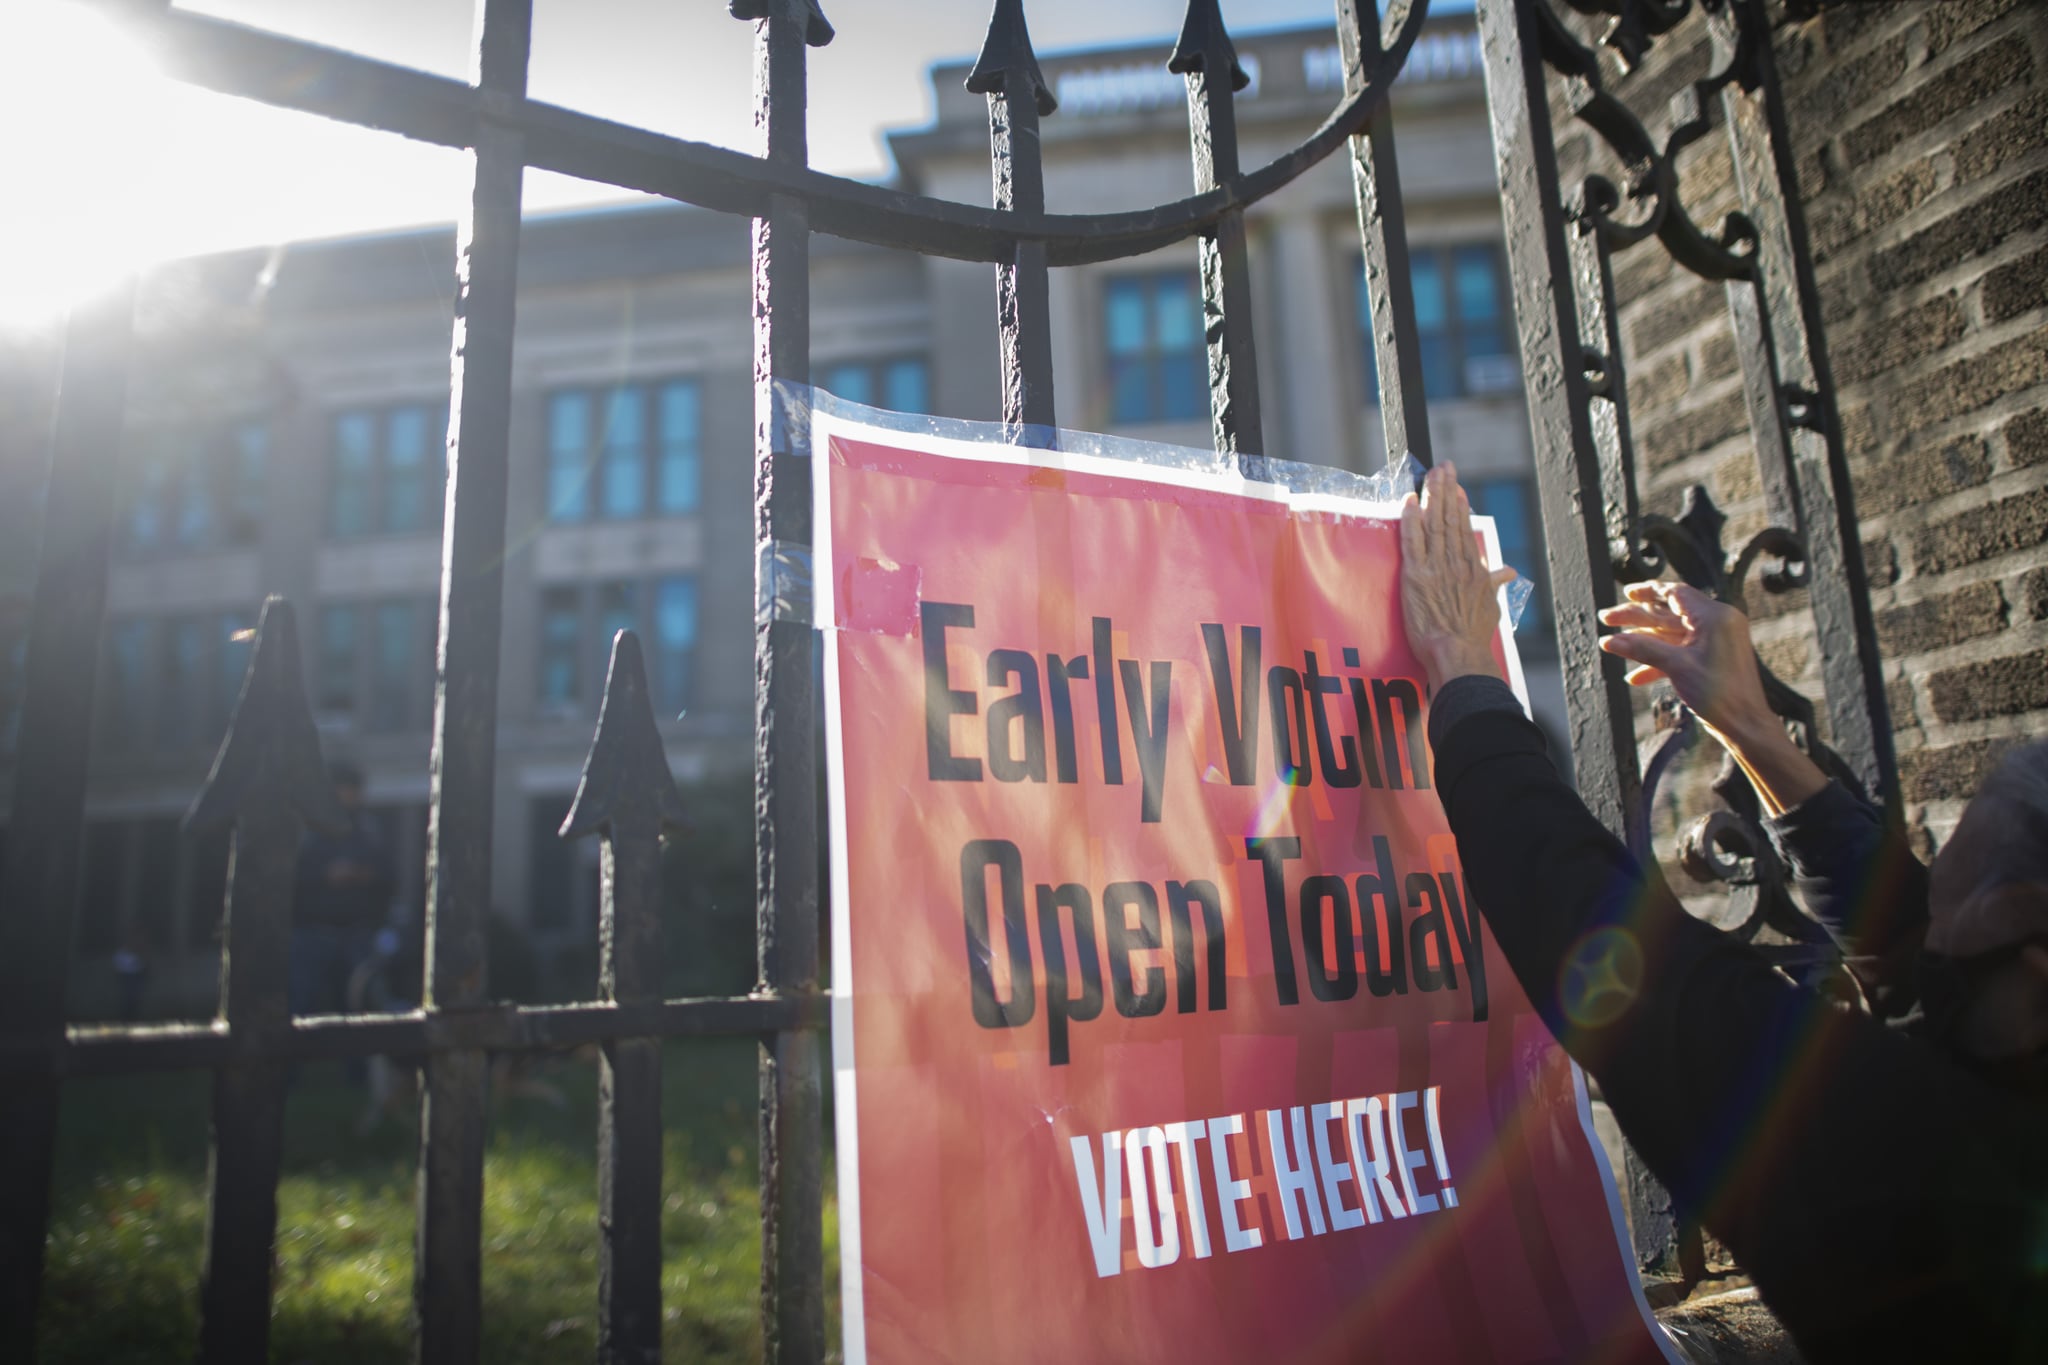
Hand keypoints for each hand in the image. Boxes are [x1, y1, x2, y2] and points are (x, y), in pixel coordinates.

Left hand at [1398, 463, 1515, 690]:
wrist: (1458, 652)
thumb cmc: (1473, 636)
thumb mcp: (1491, 607)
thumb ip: (1495, 585)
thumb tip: (1509, 572)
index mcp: (1474, 569)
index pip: (1465, 531)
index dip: (1460, 508)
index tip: (1458, 490)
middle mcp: (1457, 563)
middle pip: (1451, 519)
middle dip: (1447, 490)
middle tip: (1444, 467)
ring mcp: (1437, 567)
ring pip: (1434, 524)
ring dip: (1432, 496)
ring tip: (1432, 474)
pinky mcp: (1417, 576)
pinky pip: (1412, 541)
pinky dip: (1411, 519)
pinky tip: (1410, 500)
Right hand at [1595, 582, 1774, 740]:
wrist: (1744, 724)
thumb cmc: (1721, 694)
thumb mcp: (1677, 667)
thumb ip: (1643, 650)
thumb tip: (1612, 641)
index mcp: (1715, 617)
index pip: (1676, 593)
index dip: (1647, 591)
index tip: (1626, 592)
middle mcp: (1718, 623)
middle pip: (1668, 613)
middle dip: (1636, 618)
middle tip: (1608, 618)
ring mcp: (1715, 641)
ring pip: (1671, 633)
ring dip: (1643, 641)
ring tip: (1614, 645)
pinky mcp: (1712, 658)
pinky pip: (1680, 651)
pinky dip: (1658, 660)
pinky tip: (1635, 675)